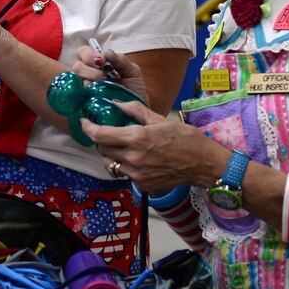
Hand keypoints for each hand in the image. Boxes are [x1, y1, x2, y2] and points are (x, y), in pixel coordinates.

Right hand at [72, 46, 149, 102]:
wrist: (137, 114)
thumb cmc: (133, 91)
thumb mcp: (132, 72)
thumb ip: (121, 61)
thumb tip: (107, 53)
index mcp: (96, 65)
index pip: (82, 52)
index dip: (89, 55)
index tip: (102, 62)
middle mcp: (86, 76)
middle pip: (77, 66)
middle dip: (91, 71)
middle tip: (105, 78)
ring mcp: (82, 91)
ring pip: (76, 81)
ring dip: (90, 83)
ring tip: (103, 89)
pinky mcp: (82, 105)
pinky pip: (76, 98)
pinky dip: (85, 96)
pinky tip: (95, 97)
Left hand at [80, 101, 222, 192]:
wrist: (204, 164)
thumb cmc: (186, 138)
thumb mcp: (160, 119)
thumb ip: (135, 110)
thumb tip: (117, 103)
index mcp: (137, 139)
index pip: (100, 135)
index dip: (87, 128)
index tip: (84, 122)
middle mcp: (133, 158)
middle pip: (102, 150)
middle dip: (102, 140)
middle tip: (109, 133)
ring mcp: (137, 174)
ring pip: (111, 164)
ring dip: (112, 154)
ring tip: (124, 147)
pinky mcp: (142, 185)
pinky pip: (124, 174)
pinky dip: (126, 166)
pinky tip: (138, 159)